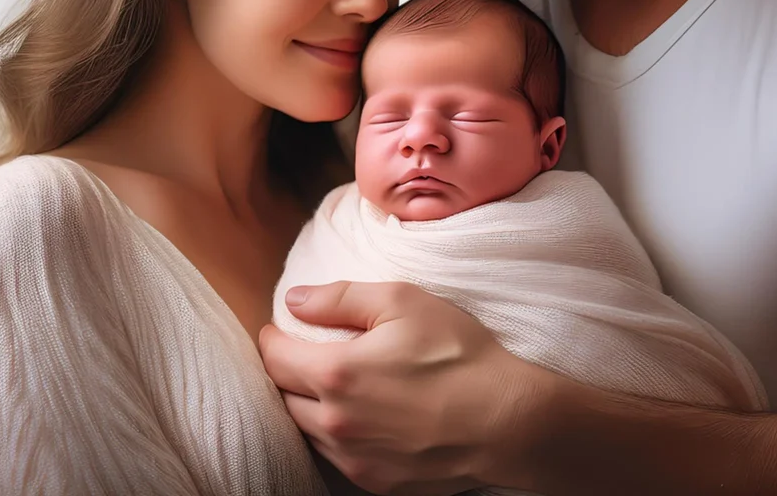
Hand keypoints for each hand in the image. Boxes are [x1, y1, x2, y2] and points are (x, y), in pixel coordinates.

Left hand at [259, 281, 536, 494]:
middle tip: (298, 352)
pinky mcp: (375, 482)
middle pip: (283, 397)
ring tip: (325, 382)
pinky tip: (354, 415)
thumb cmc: (456, 352)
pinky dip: (332, 433)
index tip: (278, 326)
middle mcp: (335, 423)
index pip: (275, 357)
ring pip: (305, 431)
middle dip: (285, 372)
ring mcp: (354, 459)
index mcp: (336, 373)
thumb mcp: (402, 302)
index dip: (271, 337)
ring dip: (305, 405)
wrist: (505, 419)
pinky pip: (334, 457)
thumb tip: (294, 301)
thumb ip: (340, 298)